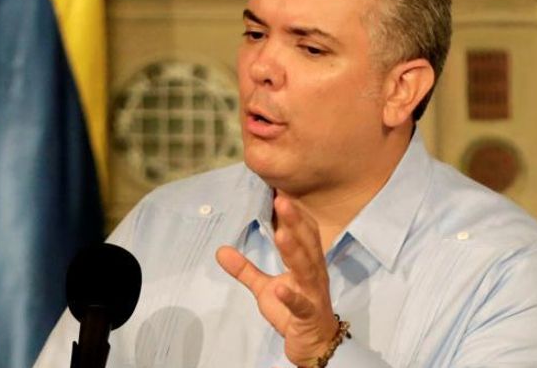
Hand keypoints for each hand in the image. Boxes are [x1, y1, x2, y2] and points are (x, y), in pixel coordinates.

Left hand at [216, 196, 337, 365]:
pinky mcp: (308, 316)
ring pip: (306, 269)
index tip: (280, 190)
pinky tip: (280, 288)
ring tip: (281, 234)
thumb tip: (220, 250)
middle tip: (281, 199)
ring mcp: (313, 294)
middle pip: (307, 243)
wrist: (316, 346)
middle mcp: (314, 274)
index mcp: (307, 263)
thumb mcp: (266, 288)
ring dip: (294, 251)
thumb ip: (245, 269)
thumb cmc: (295, 312)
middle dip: (295, 221)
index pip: (304, 232)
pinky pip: (300, 305)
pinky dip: (290, 296)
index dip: (294, 212)